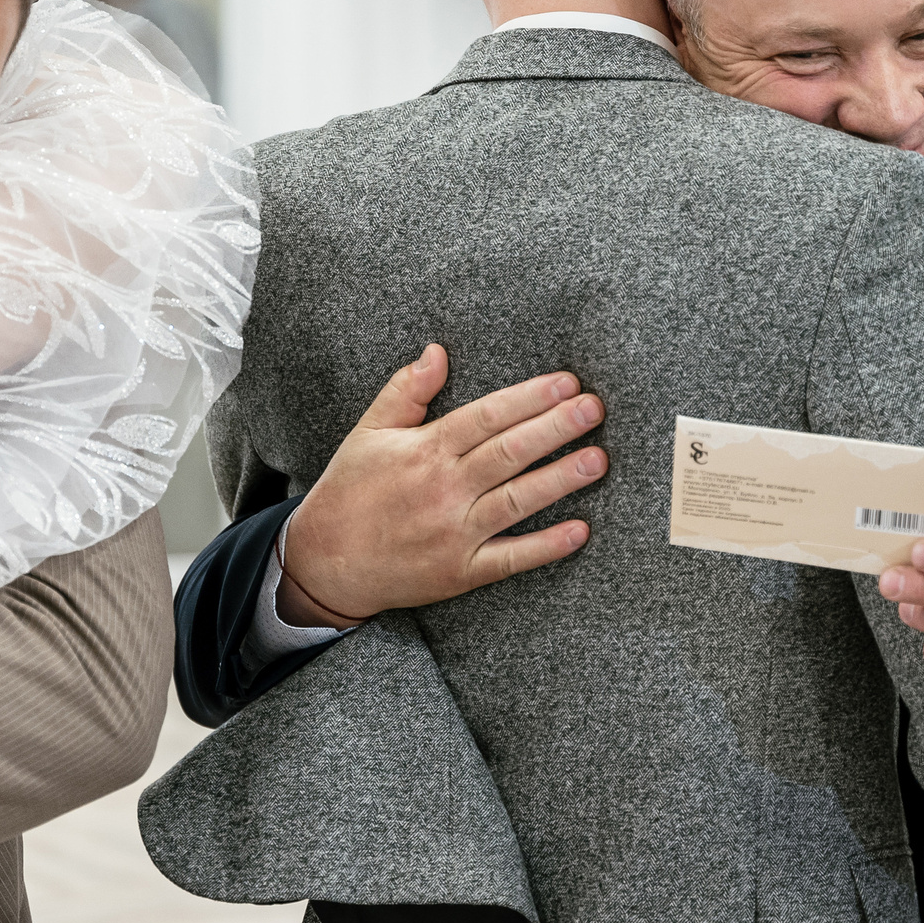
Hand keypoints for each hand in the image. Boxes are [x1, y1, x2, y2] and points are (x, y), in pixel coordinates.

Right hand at [277, 344, 606, 626]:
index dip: (529, 398)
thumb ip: (405, 390)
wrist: (324, 562)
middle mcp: (444, 489)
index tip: (567, 383)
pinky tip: (580, 530)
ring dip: (560, 480)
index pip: (487, 416)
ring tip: (598, 459)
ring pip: (517, 501)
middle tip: (595, 409)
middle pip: (509, 452)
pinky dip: (545, 546)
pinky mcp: (461, 571)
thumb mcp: (368, 432)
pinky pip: (510, 558)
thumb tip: (437, 351)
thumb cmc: (349, 491)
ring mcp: (454, 532)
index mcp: (425, 450)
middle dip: (556, 428)